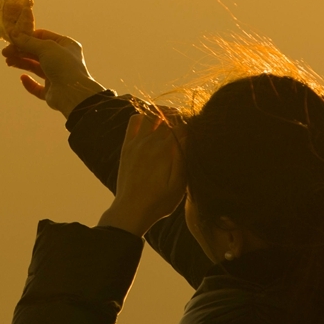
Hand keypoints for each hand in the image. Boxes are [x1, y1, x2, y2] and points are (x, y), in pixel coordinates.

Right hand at [2, 29, 105, 117]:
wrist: (73, 94)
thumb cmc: (63, 66)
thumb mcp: (46, 48)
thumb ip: (28, 42)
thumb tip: (13, 34)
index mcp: (66, 45)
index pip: (43, 36)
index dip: (27, 37)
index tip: (12, 39)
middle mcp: (62, 59)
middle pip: (37, 52)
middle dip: (21, 51)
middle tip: (5, 52)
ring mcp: (57, 75)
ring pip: (36, 67)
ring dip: (22, 63)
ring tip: (8, 62)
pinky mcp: (51, 90)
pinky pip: (37, 86)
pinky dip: (29, 83)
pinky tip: (22, 78)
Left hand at [98, 113, 186, 236]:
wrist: (132, 210)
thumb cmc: (159, 201)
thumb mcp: (179, 184)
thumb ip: (184, 157)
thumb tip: (189, 135)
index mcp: (165, 150)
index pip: (182, 126)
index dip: (192, 125)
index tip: (196, 131)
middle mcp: (150, 142)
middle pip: (168, 118)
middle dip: (179, 119)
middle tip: (186, 127)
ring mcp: (137, 142)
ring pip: (152, 114)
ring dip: (163, 113)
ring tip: (171, 121)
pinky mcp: (127, 146)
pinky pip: (134, 121)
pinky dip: (144, 116)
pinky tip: (152, 124)